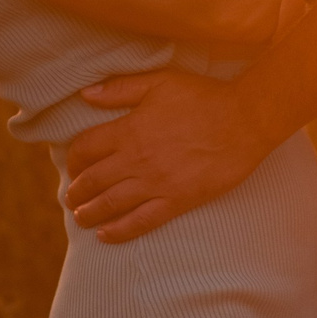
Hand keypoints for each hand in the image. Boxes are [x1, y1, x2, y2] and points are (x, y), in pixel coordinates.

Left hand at [63, 71, 277, 241]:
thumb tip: (86, 94)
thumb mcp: (160, 82)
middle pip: (93, 180)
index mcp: (129, 129)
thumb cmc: (204, 97)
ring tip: (81, 218)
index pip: (86, 148)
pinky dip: (120, 231)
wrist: (245, 120)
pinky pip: (141, 221)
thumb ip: (120, 89)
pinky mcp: (177, 200)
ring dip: (89, 213)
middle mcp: (136, 159)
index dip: (74, 159)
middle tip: (71, 197)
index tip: (73, 165)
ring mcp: (156, 183)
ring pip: (111, 204)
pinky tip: (106, 235)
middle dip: (76, 191)